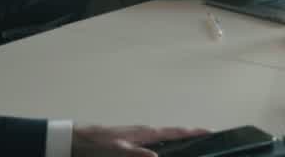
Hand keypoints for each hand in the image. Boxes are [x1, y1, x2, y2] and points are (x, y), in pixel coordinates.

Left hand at [72, 125, 207, 156]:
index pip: (175, 131)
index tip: (211, 131)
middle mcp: (145, 132)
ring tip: (189, 145)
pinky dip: (163, 145)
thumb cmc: (96, 144)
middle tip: (206, 139)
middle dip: (190, 135)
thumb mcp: (116, 150)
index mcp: (146, 133)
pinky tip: (161, 152)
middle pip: (173, 133)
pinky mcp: (130, 140)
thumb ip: (135, 153)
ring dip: (177, 141)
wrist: (74, 139)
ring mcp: (138, 136)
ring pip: (163, 138)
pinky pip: (153, 142)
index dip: (193, 131)